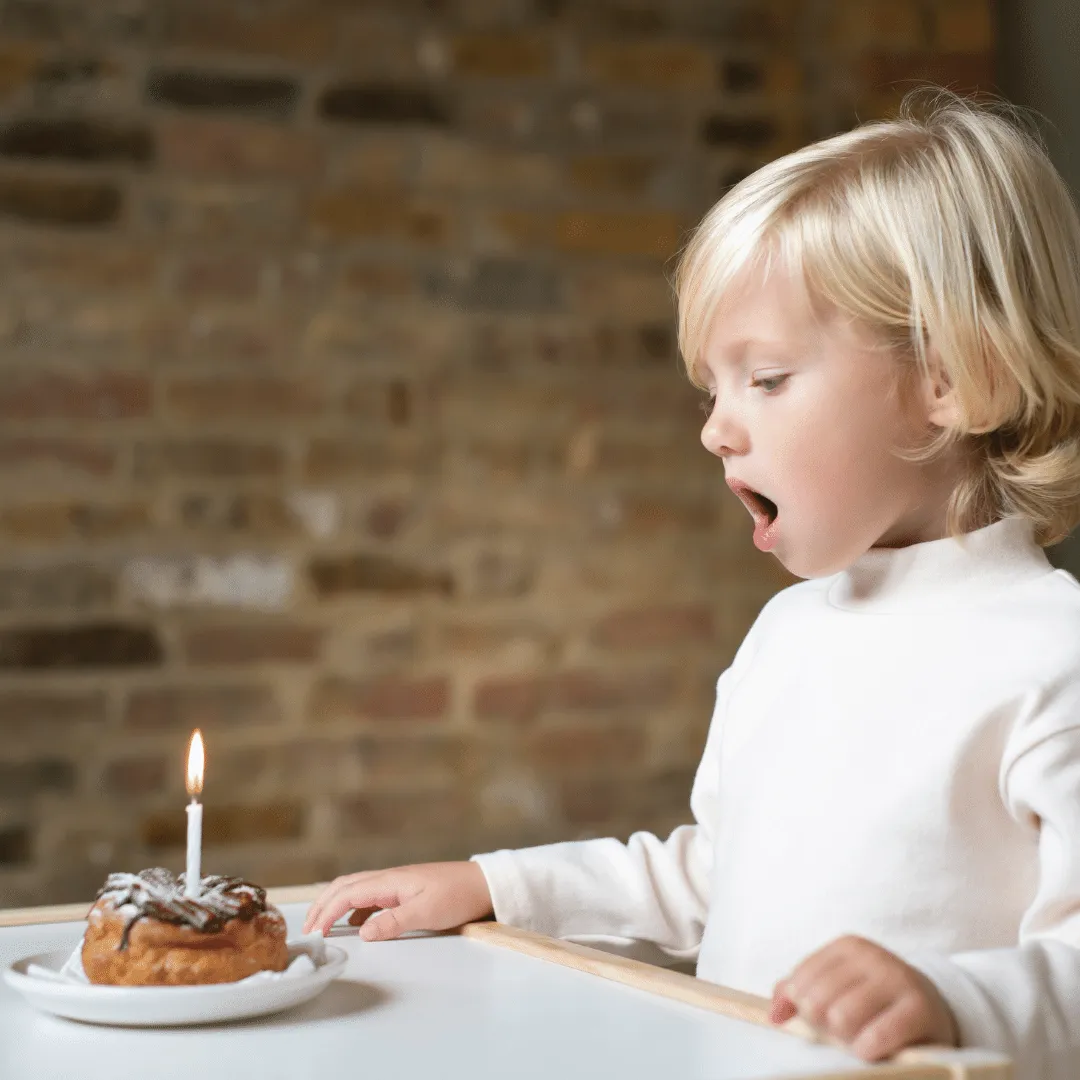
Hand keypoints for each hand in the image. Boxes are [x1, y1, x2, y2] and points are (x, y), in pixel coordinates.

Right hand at [301, 861, 493, 940]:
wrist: (482, 884)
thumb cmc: (457, 895)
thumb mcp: (426, 912)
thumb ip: (393, 922)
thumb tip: (362, 932)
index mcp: (389, 881)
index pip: (347, 893)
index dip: (326, 912)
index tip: (313, 934)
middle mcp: (388, 879)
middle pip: (344, 886)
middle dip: (322, 904)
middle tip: (307, 929)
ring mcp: (395, 884)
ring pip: (355, 889)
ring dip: (335, 905)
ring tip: (322, 926)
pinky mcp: (403, 892)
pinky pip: (370, 898)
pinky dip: (354, 909)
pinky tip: (356, 925)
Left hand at [769, 935, 958, 1061]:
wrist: (935, 1010)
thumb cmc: (875, 1003)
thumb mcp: (838, 988)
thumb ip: (799, 993)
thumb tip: (774, 1014)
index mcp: (847, 947)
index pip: (800, 980)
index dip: (802, 1008)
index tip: (818, 1018)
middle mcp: (872, 956)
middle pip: (817, 1000)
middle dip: (823, 1026)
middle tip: (842, 1032)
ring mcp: (897, 979)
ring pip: (841, 1017)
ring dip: (845, 1040)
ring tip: (858, 1039)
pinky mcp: (919, 1009)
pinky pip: (875, 1036)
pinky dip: (866, 1050)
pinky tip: (871, 1050)